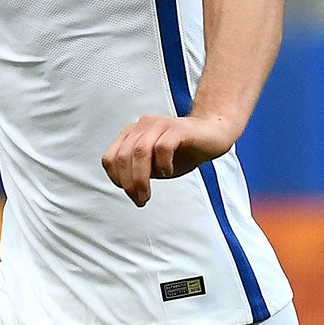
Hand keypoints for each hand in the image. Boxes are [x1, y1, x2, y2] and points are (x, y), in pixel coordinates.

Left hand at [102, 112, 239, 206]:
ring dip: (140, 179)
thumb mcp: (155, 165)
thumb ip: (139, 172)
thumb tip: (128, 189)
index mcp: (133, 134)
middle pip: (122, 157)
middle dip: (129, 183)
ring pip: (140, 152)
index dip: (116, 180)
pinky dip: (163, 164)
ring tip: (147, 194)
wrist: (212, 134)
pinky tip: (169, 171)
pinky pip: (163, 147)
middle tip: (140, 199)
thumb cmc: (183, 151)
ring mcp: (160, 125)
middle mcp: (142, 126)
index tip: (131, 194)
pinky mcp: (177, 129)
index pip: (110, 158)